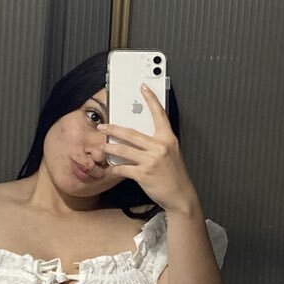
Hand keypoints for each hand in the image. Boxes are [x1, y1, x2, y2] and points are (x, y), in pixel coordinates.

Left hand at [97, 85, 200, 215]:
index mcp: (168, 139)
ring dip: (110, 148)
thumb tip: (137, 138)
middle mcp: (160, 147)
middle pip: (131, 133)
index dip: (151, 99)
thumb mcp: (171, 154)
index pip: (159, 114)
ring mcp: (151, 160)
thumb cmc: (174, 175)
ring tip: (103, 146)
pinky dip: (116, 168)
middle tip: (103, 126)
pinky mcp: (144, 174)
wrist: (180, 196)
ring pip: (124, 150)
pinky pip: (124, 168)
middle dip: (114, 129)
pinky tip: (112, 168)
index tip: (143, 87)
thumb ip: (157, 144)